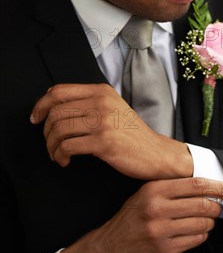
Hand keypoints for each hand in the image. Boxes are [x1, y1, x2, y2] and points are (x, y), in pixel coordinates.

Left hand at [30, 83, 192, 179]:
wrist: (156, 153)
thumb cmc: (134, 135)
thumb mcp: (114, 109)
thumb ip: (90, 103)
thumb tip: (54, 105)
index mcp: (102, 92)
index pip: (58, 91)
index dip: (40, 105)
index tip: (36, 118)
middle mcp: (102, 103)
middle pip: (55, 112)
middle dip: (46, 131)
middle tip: (50, 143)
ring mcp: (103, 122)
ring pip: (59, 130)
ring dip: (52, 146)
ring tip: (57, 154)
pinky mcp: (103, 142)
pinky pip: (68, 147)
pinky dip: (61, 156)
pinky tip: (65, 160)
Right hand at [59, 177, 222, 252]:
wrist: (109, 247)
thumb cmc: (132, 218)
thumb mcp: (145, 194)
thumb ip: (172, 188)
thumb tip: (207, 186)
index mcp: (154, 191)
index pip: (195, 185)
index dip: (217, 187)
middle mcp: (156, 210)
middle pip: (203, 205)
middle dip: (216, 207)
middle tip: (219, 208)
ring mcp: (160, 232)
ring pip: (202, 224)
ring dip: (209, 222)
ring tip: (206, 220)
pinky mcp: (164, 250)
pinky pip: (195, 240)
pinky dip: (201, 236)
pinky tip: (195, 232)